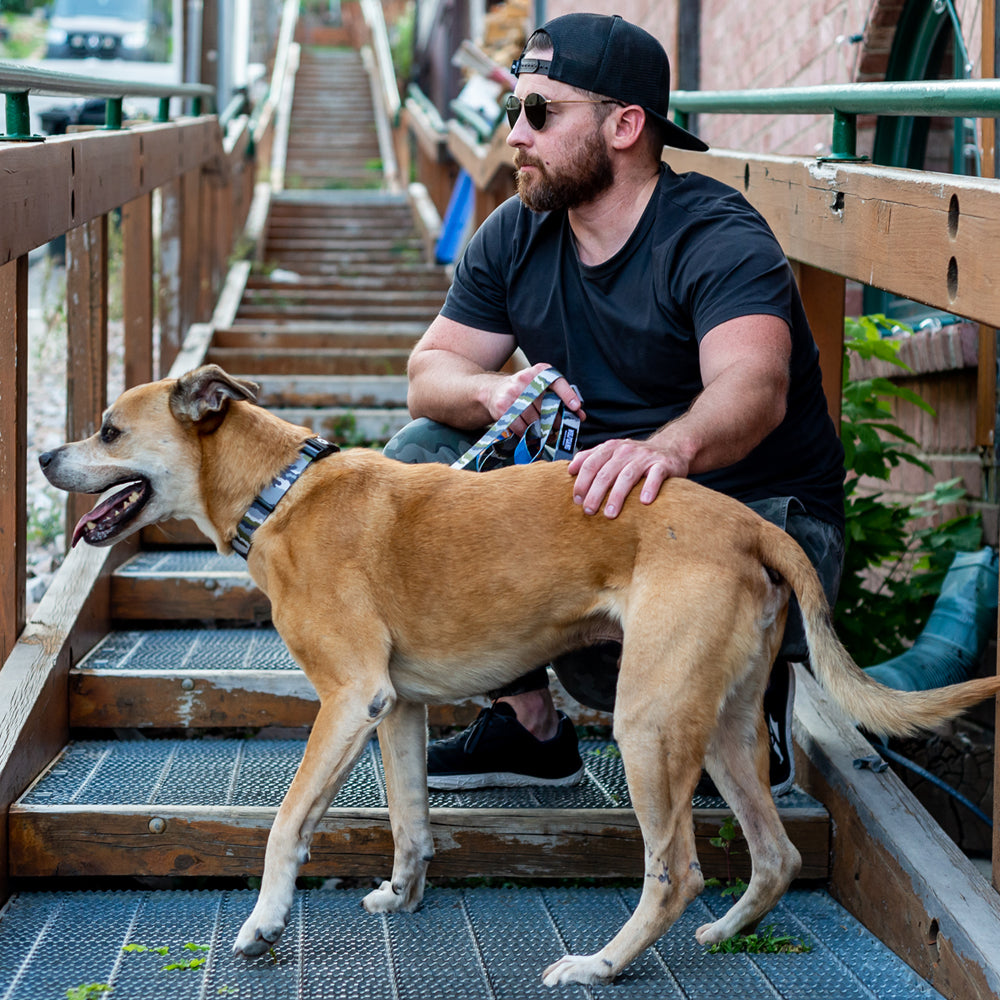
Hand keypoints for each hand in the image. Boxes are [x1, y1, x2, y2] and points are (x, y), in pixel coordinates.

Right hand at [485, 362, 584, 435]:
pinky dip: (528, 434)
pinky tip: (530, 432)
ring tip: (543, 431)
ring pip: (535, 421)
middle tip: (558, 427)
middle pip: (547, 407)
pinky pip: (522, 429)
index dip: (568, 396)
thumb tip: (580, 415)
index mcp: (539, 372)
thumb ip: (561, 397)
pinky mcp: (503, 409)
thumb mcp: (542, 386)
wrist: (493, 391)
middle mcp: (525, 381)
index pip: (556, 382)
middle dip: (555, 421)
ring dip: (542, 430)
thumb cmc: (525, 390)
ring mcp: (513, 395)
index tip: (576, 408)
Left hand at [567, 438, 686, 518]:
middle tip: (588, 511)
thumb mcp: (612, 452)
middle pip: (606, 473)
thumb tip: (570, 469)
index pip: (591, 464)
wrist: (670, 449)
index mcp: (611, 448)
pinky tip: (644, 502)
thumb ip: (591, 458)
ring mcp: (645, 457)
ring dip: (617, 496)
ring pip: (627, 476)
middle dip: (595, 493)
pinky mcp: (663, 465)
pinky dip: (649, 488)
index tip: (577, 500)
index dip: (581, 482)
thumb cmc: (636, 457)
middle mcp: (626, 451)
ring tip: (610, 514)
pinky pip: (655, 476)